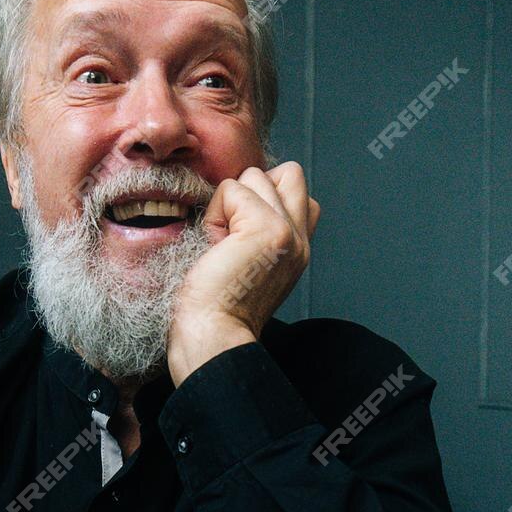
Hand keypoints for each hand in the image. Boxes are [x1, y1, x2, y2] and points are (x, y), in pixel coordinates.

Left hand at [166, 161, 319, 384]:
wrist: (212, 336)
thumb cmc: (213, 308)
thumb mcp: (245, 263)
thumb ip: (257, 232)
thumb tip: (241, 195)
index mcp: (297, 250)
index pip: (299, 195)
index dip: (263, 199)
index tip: (238, 238)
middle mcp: (300, 240)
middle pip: (289, 174)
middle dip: (251, 190)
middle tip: (231, 233)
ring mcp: (288, 232)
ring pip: (256, 176)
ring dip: (227, 204)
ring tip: (220, 244)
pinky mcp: (269, 229)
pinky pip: (232, 189)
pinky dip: (214, 213)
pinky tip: (214, 247)